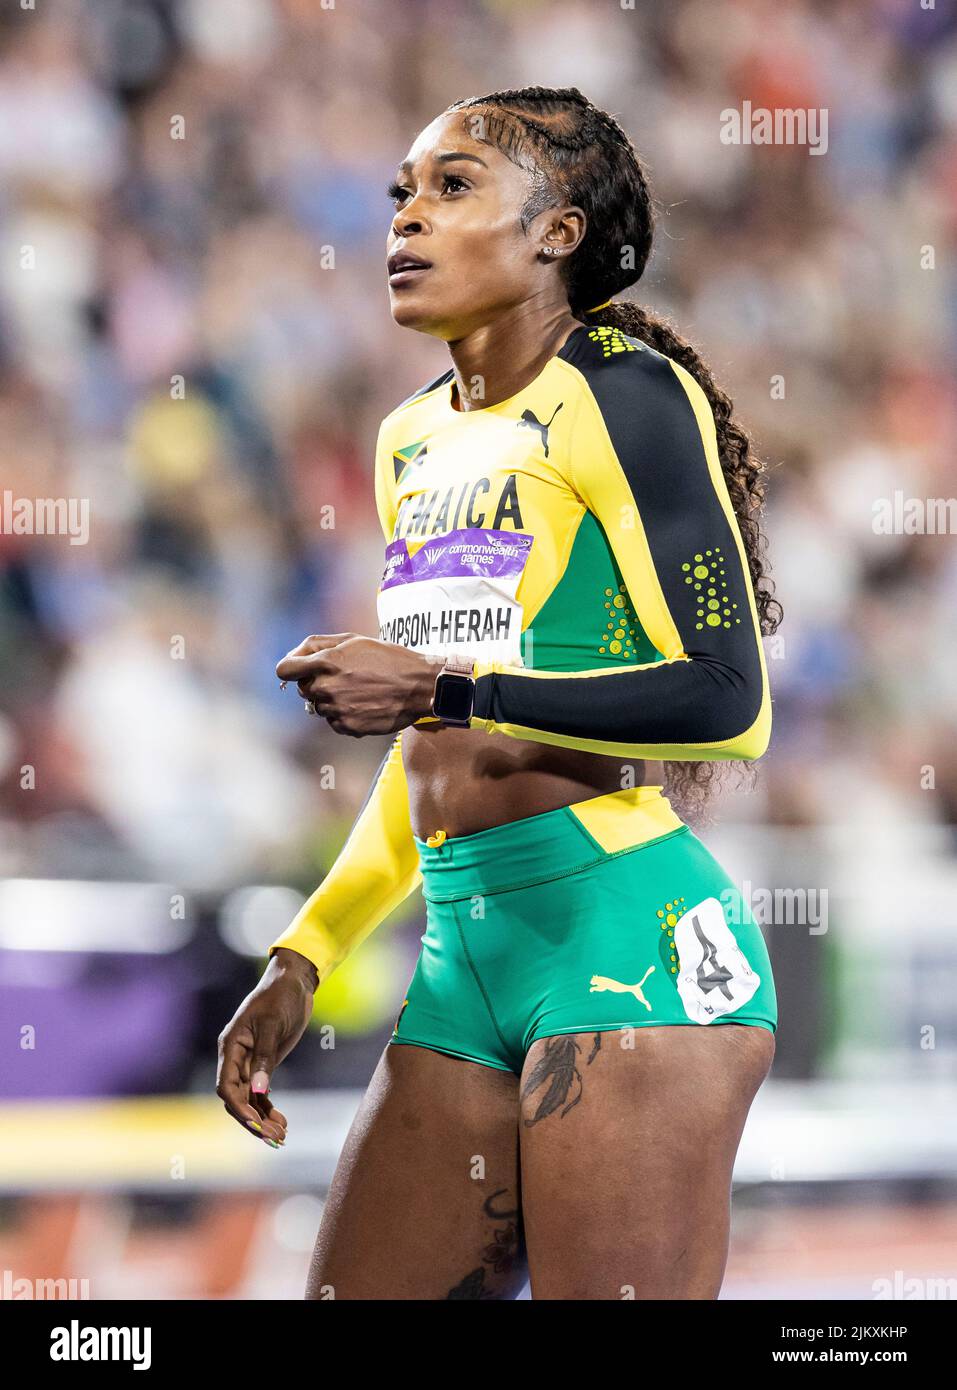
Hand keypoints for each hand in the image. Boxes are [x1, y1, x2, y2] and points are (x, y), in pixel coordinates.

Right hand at [216, 948, 317, 1148]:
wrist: (293, 983)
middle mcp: (235, 1058)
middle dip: (253, 1120)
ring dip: (263, 1119)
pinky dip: (269, 1109)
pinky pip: (261, 1094)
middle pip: (237, 1098)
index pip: (226, 1085)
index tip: (257, 1123)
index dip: (239, 1107)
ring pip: (249, 1100)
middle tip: (274, 1137)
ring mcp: (249, 1063)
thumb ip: (264, 1057)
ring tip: (282, 1136)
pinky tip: (282, 1123)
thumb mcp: (272, 1024)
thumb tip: (258, 1092)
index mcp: (230, 1046)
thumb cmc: (279, 997)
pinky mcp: (264, 1065)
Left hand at [276, 632, 442, 736]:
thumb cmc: (388, 658)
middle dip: (317, 683)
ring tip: (359, 691)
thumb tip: (291, 657)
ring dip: (332, 700)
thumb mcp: (353, 639)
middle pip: (303, 689)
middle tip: (344, 677)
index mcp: (325, 661)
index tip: (299, 670)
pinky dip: (344, 715)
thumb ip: (316, 644)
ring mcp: (336, 709)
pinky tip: (364, 704)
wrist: (419, 686)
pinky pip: (334, 722)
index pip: (284, 670)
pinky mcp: (347, 727)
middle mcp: (326, 687)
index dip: (291, 669)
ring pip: (319, 707)